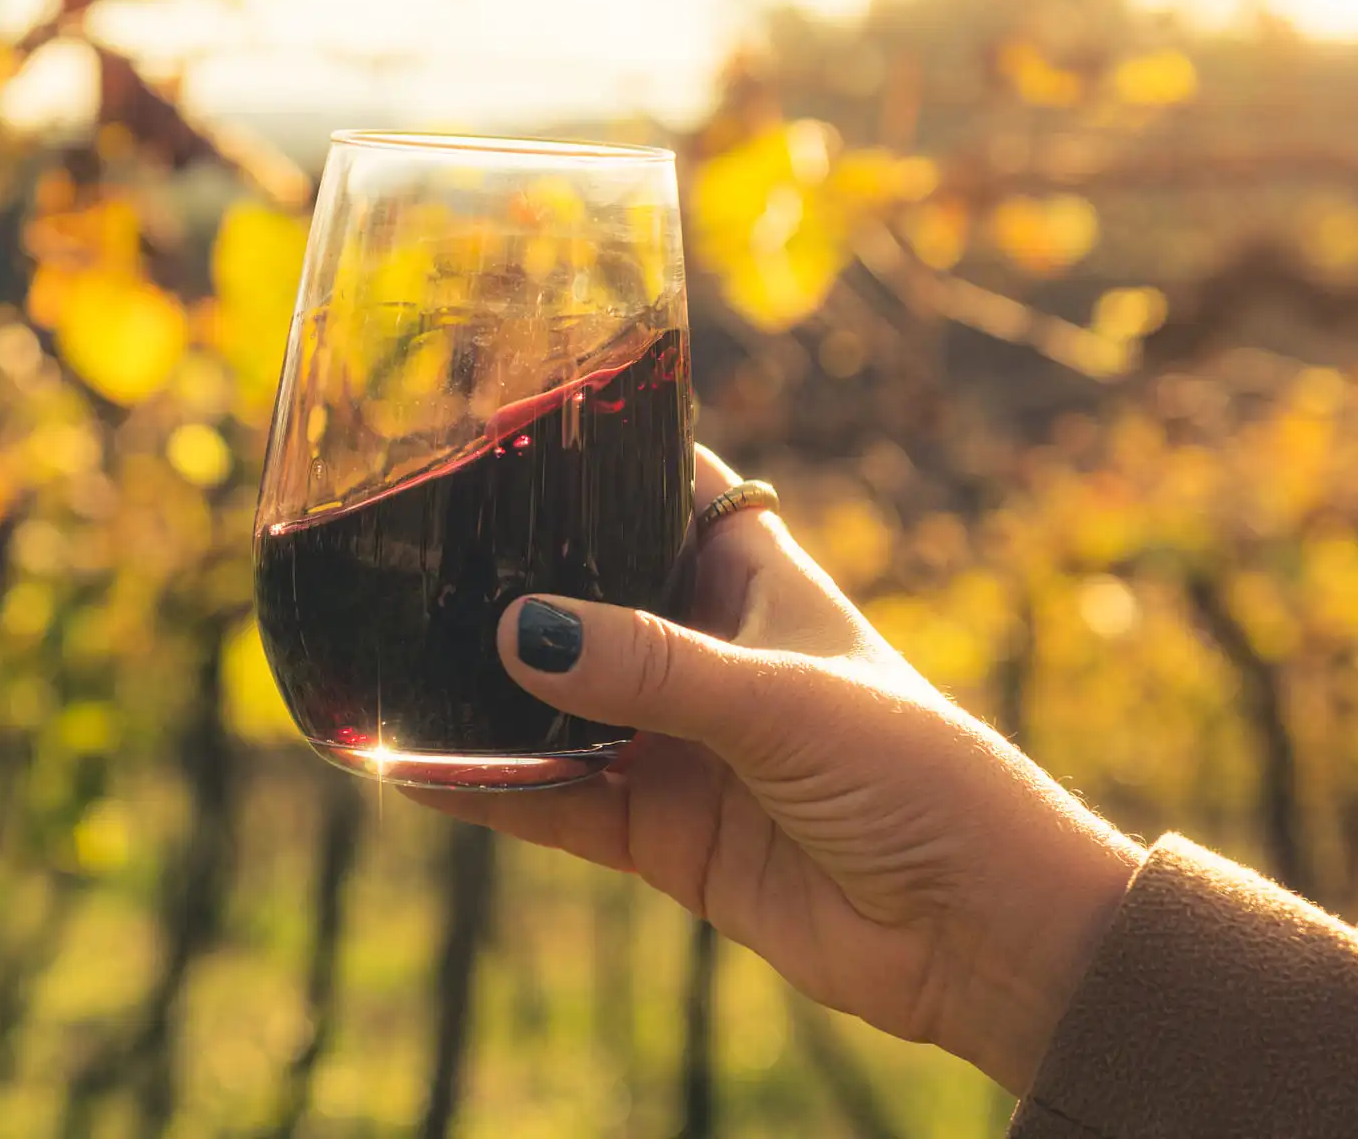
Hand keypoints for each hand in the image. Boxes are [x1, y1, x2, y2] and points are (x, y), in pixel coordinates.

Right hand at [410, 446, 1141, 1095]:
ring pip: (554, 705)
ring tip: (383, 657)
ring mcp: (675, 745)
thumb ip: (652, 668)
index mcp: (751, 581)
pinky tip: (415, 766)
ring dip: (483, 693)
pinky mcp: (660, 834)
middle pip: (586, 597)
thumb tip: (520, 632)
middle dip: (509, 580)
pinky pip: (555, 802)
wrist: (975, 933)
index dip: (599, 455)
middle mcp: (702, 653)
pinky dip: (490, 787)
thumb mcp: (782, 699)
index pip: (666, 489)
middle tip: (402, 548)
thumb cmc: (917, 774)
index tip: (501, 424)